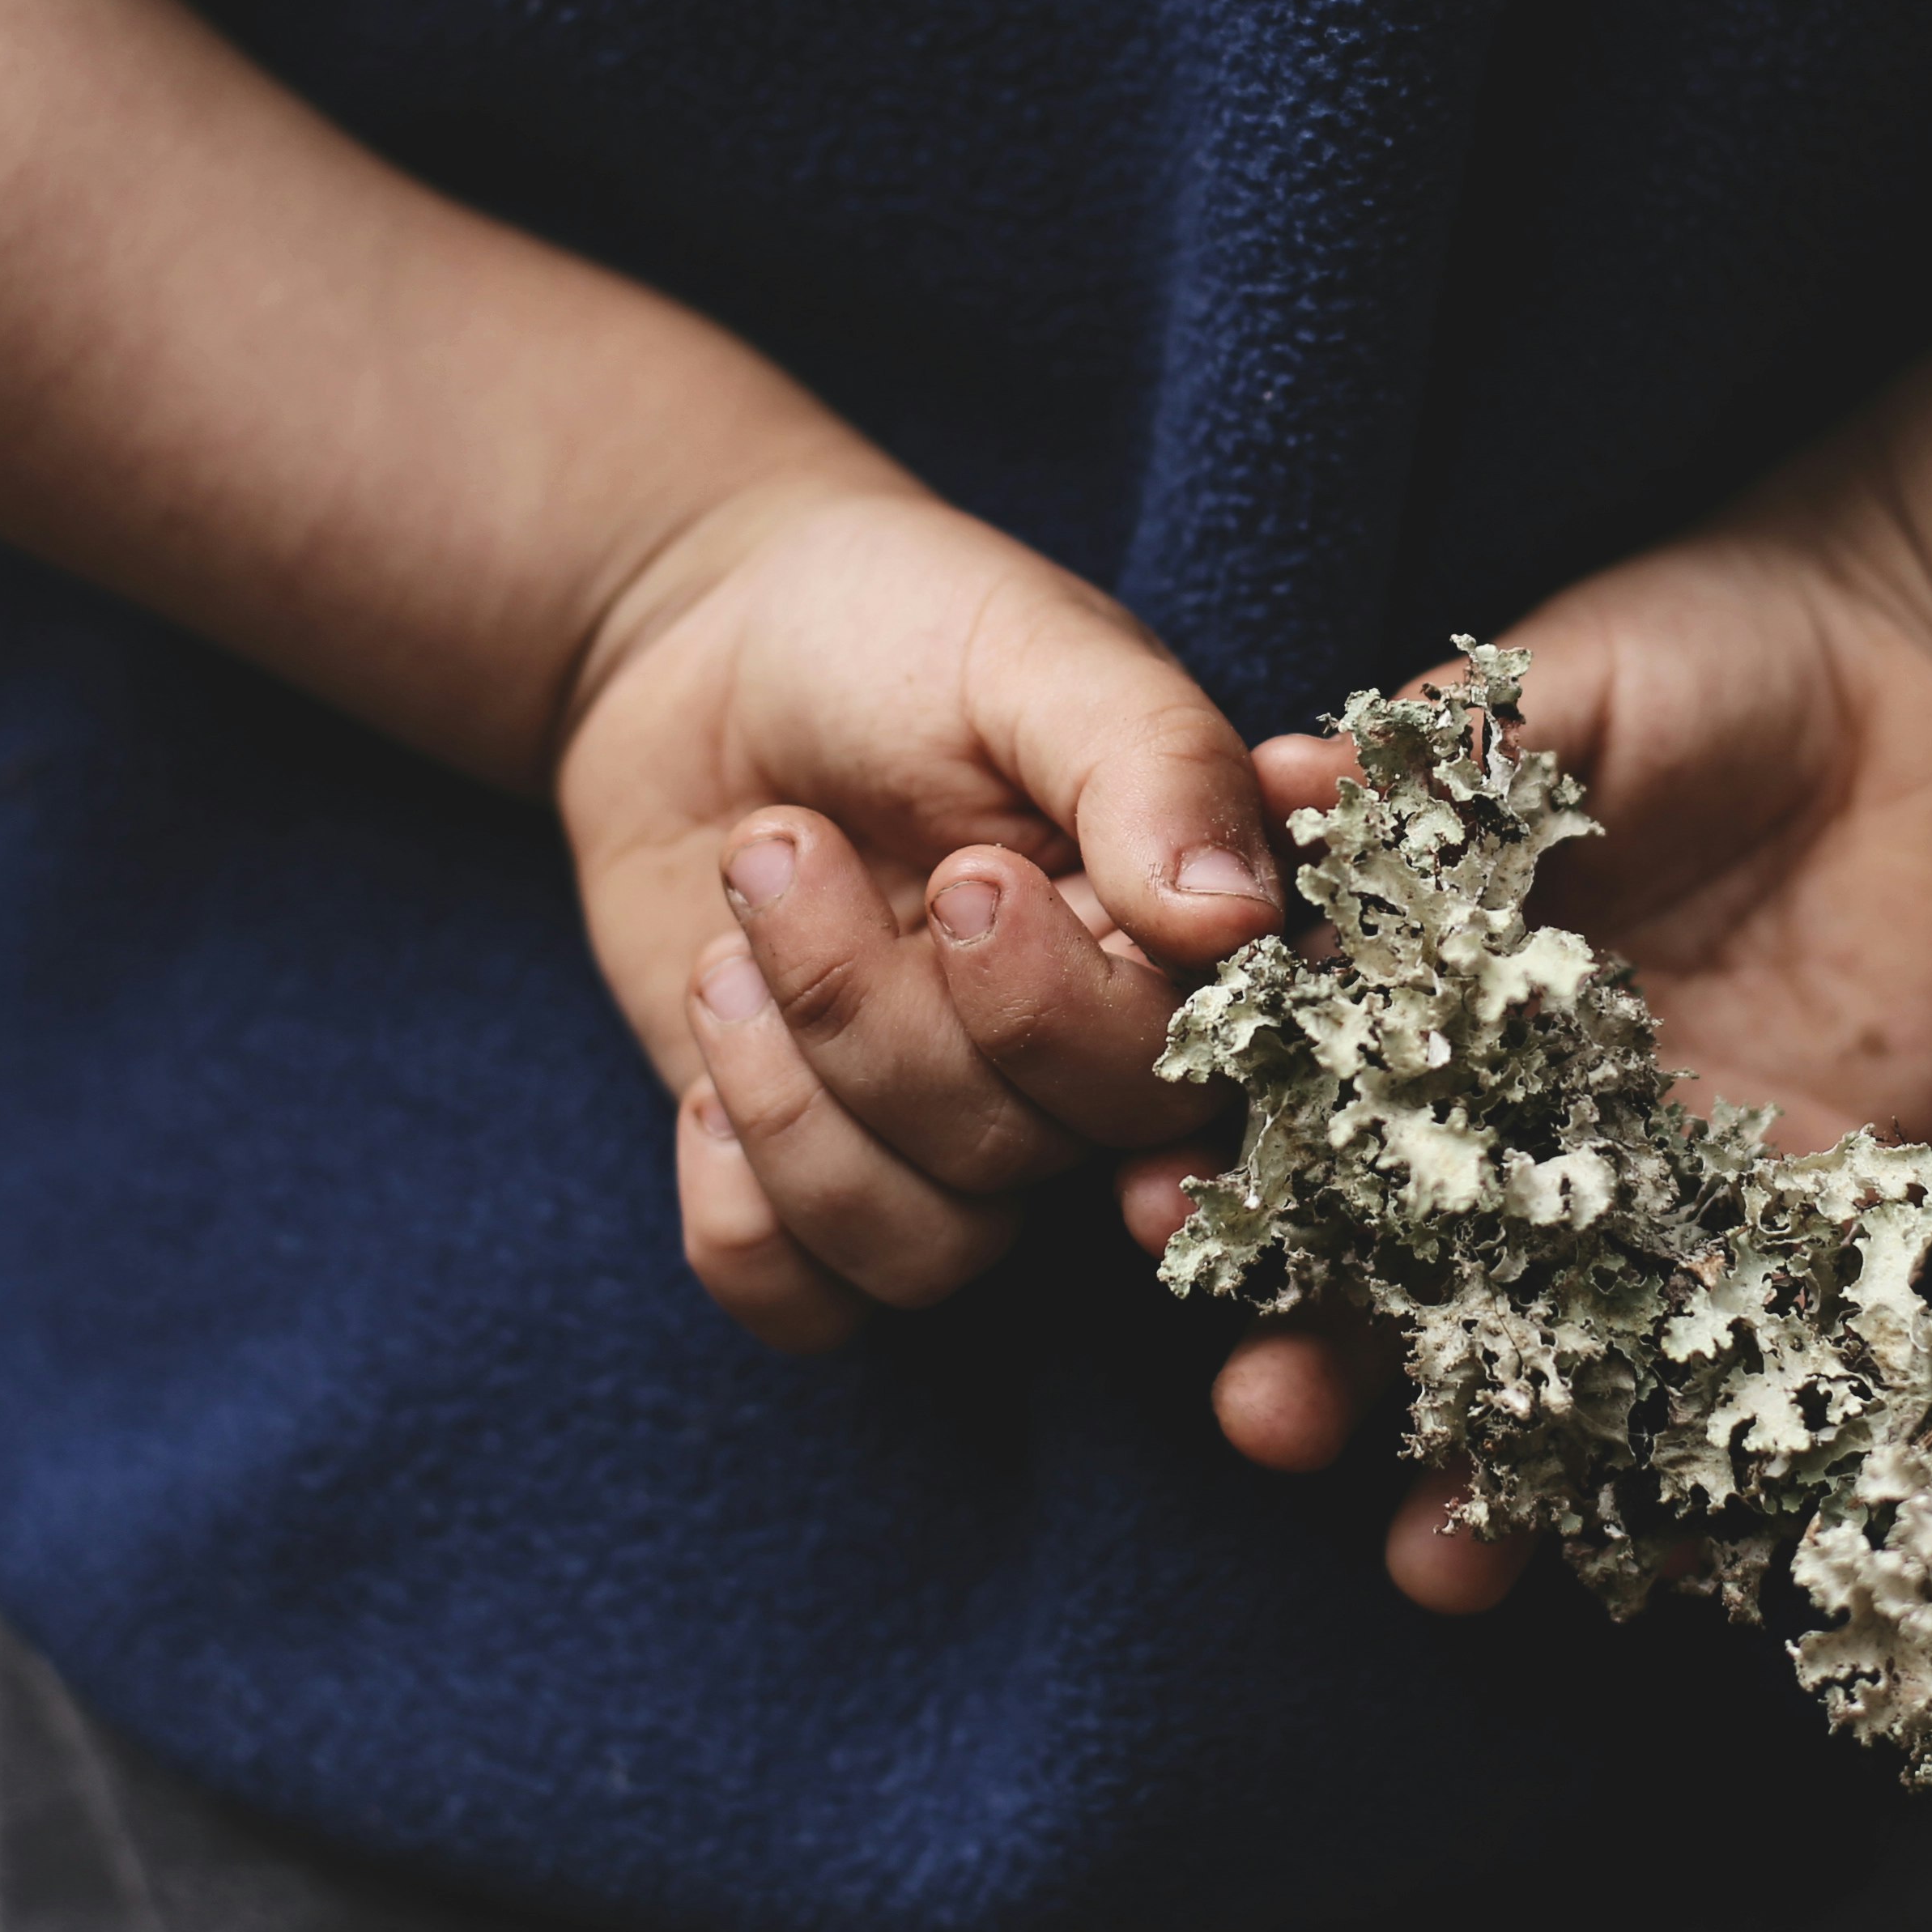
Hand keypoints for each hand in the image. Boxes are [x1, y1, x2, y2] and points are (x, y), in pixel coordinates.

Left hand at [563, 480, 1284, 1351]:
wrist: (695, 641)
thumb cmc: (892, 625)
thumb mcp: (1029, 647)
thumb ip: (1150, 764)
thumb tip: (1235, 920)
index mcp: (1194, 948)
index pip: (1202, 1076)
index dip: (1089, 1029)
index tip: (973, 888)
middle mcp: (1100, 1070)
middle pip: (1058, 1162)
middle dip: (891, 1012)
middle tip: (791, 842)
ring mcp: (966, 1143)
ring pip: (931, 1245)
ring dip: (794, 1082)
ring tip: (741, 893)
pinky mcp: (830, 1190)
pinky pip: (811, 1306)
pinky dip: (739, 1199)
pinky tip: (716, 1017)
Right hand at [1129, 490, 1931, 1608]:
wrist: (1926, 686)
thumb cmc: (1702, 659)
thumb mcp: (1556, 693)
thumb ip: (1433, 758)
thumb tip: (1281, 770)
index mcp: (1411, 997)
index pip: (1288, 1108)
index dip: (1214, 1168)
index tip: (1148, 1217)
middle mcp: (1503, 1125)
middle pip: (1380, 1274)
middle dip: (1312, 1361)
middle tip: (1265, 1417)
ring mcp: (1636, 1195)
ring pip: (1531, 1368)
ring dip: (1472, 1473)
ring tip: (1430, 1551)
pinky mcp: (1786, 1232)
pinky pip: (1726, 1385)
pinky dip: (1685, 1486)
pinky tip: (1648, 1564)